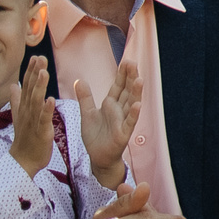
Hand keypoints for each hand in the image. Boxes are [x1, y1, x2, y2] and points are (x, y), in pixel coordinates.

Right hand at [7, 55, 53, 176]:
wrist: (23, 161)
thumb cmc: (24, 138)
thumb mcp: (19, 117)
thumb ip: (17, 100)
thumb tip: (12, 86)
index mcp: (24, 108)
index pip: (27, 86)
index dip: (31, 71)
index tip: (36, 56)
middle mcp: (27, 112)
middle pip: (30, 90)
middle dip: (35, 73)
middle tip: (40, 57)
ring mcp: (33, 121)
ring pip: (36, 101)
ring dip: (39, 86)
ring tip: (44, 72)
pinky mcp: (41, 132)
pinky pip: (43, 119)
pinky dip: (46, 109)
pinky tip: (50, 99)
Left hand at [75, 61, 142, 180]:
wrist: (98, 157)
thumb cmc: (95, 136)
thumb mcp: (87, 113)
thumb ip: (85, 97)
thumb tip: (79, 80)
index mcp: (111, 105)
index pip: (118, 86)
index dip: (122, 75)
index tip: (126, 61)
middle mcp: (119, 111)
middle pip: (126, 91)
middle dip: (130, 78)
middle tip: (132, 63)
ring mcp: (123, 121)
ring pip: (131, 104)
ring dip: (136, 92)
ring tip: (139, 79)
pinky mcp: (123, 134)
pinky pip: (129, 122)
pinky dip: (133, 114)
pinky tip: (137, 105)